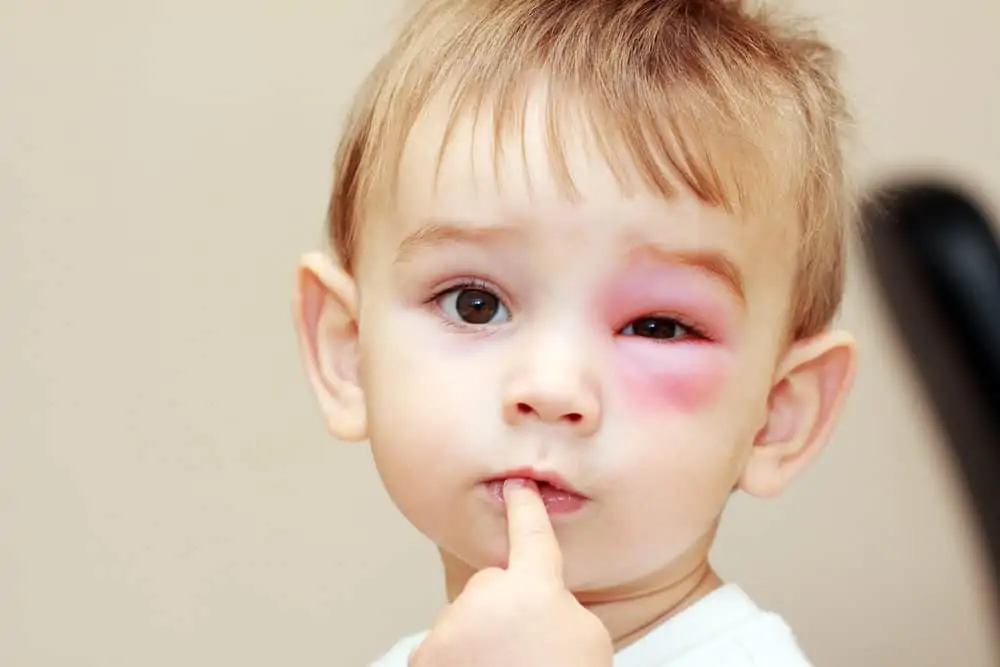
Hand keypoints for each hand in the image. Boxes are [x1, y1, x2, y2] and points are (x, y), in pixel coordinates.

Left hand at [408, 479, 613, 666]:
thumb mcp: (586, 635)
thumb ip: (555, 600)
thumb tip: (529, 597)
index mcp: (534, 588)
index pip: (531, 535)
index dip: (525, 507)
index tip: (516, 485)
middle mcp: (485, 598)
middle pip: (494, 585)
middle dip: (506, 608)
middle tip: (529, 648)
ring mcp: (451, 628)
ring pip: (468, 617)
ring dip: (481, 637)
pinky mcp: (427, 656)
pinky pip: (446, 644)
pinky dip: (459, 660)